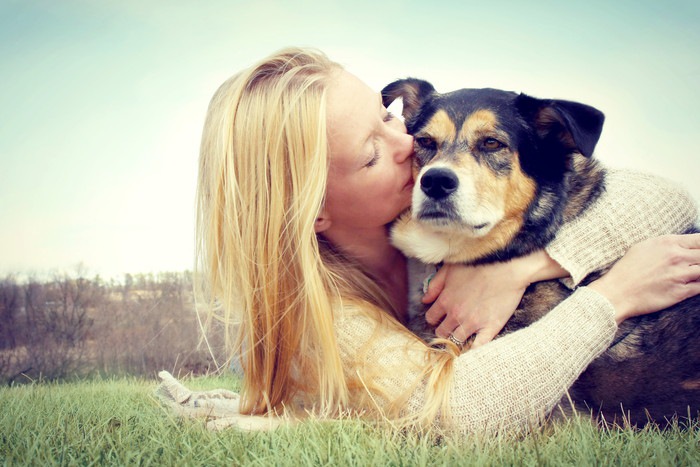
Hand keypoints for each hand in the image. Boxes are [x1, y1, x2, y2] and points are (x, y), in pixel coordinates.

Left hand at [421, 255, 535, 347]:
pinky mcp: (490, 328)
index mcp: (445, 300)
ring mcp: (472, 323)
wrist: (507, 266)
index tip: (440, 317)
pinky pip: (478, 347)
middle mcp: (456, 314)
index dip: (434, 318)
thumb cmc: (479, 263)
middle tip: (451, 327)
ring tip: (461, 337)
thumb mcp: (450, 269)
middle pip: (442, 332)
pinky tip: (472, 349)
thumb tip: (425, 300)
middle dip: (444, 330)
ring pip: (456, 341)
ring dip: (456, 340)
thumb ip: (435, 285)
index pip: (431, 318)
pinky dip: (473, 350)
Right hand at [590, 233, 699, 323]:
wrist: (617, 293)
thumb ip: (666, 244)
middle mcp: (676, 257)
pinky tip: (691, 284)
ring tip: (689, 274)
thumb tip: (680, 244)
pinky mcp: (681, 292)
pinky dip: (699, 285)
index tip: (698, 250)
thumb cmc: (626, 270)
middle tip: (693, 264)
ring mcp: (680, 275)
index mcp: (668, 243)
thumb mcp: (643, 247)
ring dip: (699, 272)